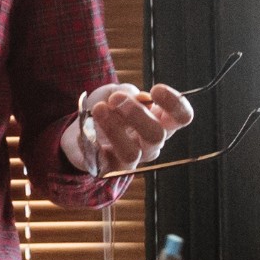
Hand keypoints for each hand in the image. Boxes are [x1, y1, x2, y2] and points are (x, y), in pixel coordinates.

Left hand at [66, 80, 195, 175]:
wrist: (78, 130)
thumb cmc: (106, 107)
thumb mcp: (115, 91)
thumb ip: (126, 92)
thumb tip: (137, 99)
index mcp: (160, 121)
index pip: (182, 117)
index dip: (175, 104)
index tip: (156, 90)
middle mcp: (151, 143)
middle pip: (157, 135)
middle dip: (136, 114)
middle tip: (116, 98)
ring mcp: (132, 160)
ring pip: (132, 153)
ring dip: (114, 128)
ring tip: (98, 109)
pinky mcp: (109, 170)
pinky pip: (105, 160)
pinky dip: (94, 141)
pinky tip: (85, 129)